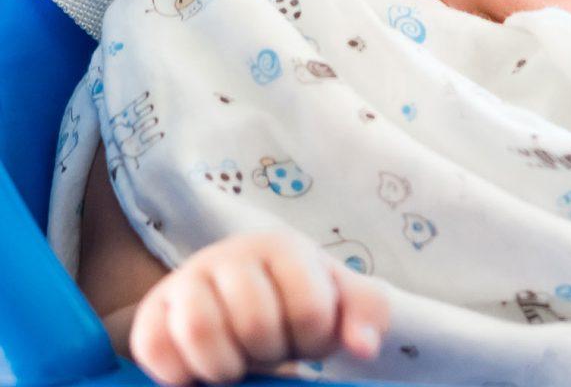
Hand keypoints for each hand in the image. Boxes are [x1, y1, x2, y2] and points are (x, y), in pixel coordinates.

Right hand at [129, 230, 389, 385]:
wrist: (245, 294)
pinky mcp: (153, 312)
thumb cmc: (298, 298)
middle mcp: (229, 254)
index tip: (306, 336)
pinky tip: (201, 369)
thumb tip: (363, 346)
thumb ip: (367, 313)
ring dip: (224, 365)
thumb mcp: (342, 299)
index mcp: (281, 246)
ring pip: (199, 329)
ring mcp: (186, 279)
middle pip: (253, 321)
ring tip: (236, 362)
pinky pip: (155, 348)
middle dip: (269, 352)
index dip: (312, 339)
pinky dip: (179, 373)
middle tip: (268, 350)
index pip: (308, 309)